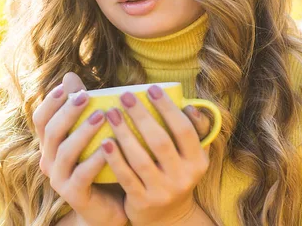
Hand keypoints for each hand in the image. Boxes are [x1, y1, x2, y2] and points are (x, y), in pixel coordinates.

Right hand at [33, 72, 127, 225]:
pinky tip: (110, 146)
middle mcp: (48, 161)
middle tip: (86, 96)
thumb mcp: (91, 133)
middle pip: (50, 132)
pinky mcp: (74, 195)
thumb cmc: (102, 164)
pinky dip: (95, 159)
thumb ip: (82, 108)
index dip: (51, 102)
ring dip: (83, 132)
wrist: (111, 205)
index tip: (67, 87)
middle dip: (68, 112)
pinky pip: (82, 175)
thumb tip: (69, 75)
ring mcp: (59, 180)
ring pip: (65, 152)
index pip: (41, 119)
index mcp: (50, 145)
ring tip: (103, 116)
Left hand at [100, 85, 211, 225]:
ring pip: (141, 159)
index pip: (185, 130)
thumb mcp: (189, 156)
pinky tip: (104, 142)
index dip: (168, 108)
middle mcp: (183, 177)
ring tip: (111, 113)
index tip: (150, 88)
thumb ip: (191, 131)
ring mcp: (163, 191)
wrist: (168, 217)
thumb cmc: (174, 173)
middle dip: (142, 116)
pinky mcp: (143, 202)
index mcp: (197, 160)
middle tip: (124, 95)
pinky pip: (127, 178)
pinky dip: (115, 160)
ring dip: (124, 133)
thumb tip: (189, 104)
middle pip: (161, 142)